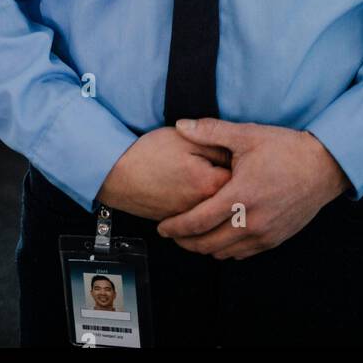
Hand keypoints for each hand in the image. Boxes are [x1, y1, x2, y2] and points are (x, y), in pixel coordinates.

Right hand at [97, 126, 231, 218]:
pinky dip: (207, 212)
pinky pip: (201, 221)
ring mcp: (191, 218)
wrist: (117, 175)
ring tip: (224, 188)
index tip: (243, 156)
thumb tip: (237, 153)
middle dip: (237, 186)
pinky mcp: (178, 223)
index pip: (242, 176)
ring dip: (224, 202)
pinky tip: (205, 201)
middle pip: (233, 198)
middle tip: (237, 171)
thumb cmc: (150, 152)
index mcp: (210, 182)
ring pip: (217, 212)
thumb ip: (215, 145)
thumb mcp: (185, 139)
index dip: (244, 164)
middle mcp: (204, 206)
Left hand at [156, 119, 350, 259]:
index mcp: (240, 196)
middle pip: (207, 244)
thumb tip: (180, 125)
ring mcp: (265, 234)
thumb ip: (210, 131)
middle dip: (185, 242)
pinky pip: (242, 254)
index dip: (176, 227)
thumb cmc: (286, 149)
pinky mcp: (275, 239)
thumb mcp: (247, 135)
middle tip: (172, 234)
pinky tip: (220, 237)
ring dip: (204, 248)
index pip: (198, 222)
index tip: (162, 227)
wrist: (323, 167)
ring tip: (193, 236)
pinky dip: (226, 250)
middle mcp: (252, 222)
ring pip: (224, 252)